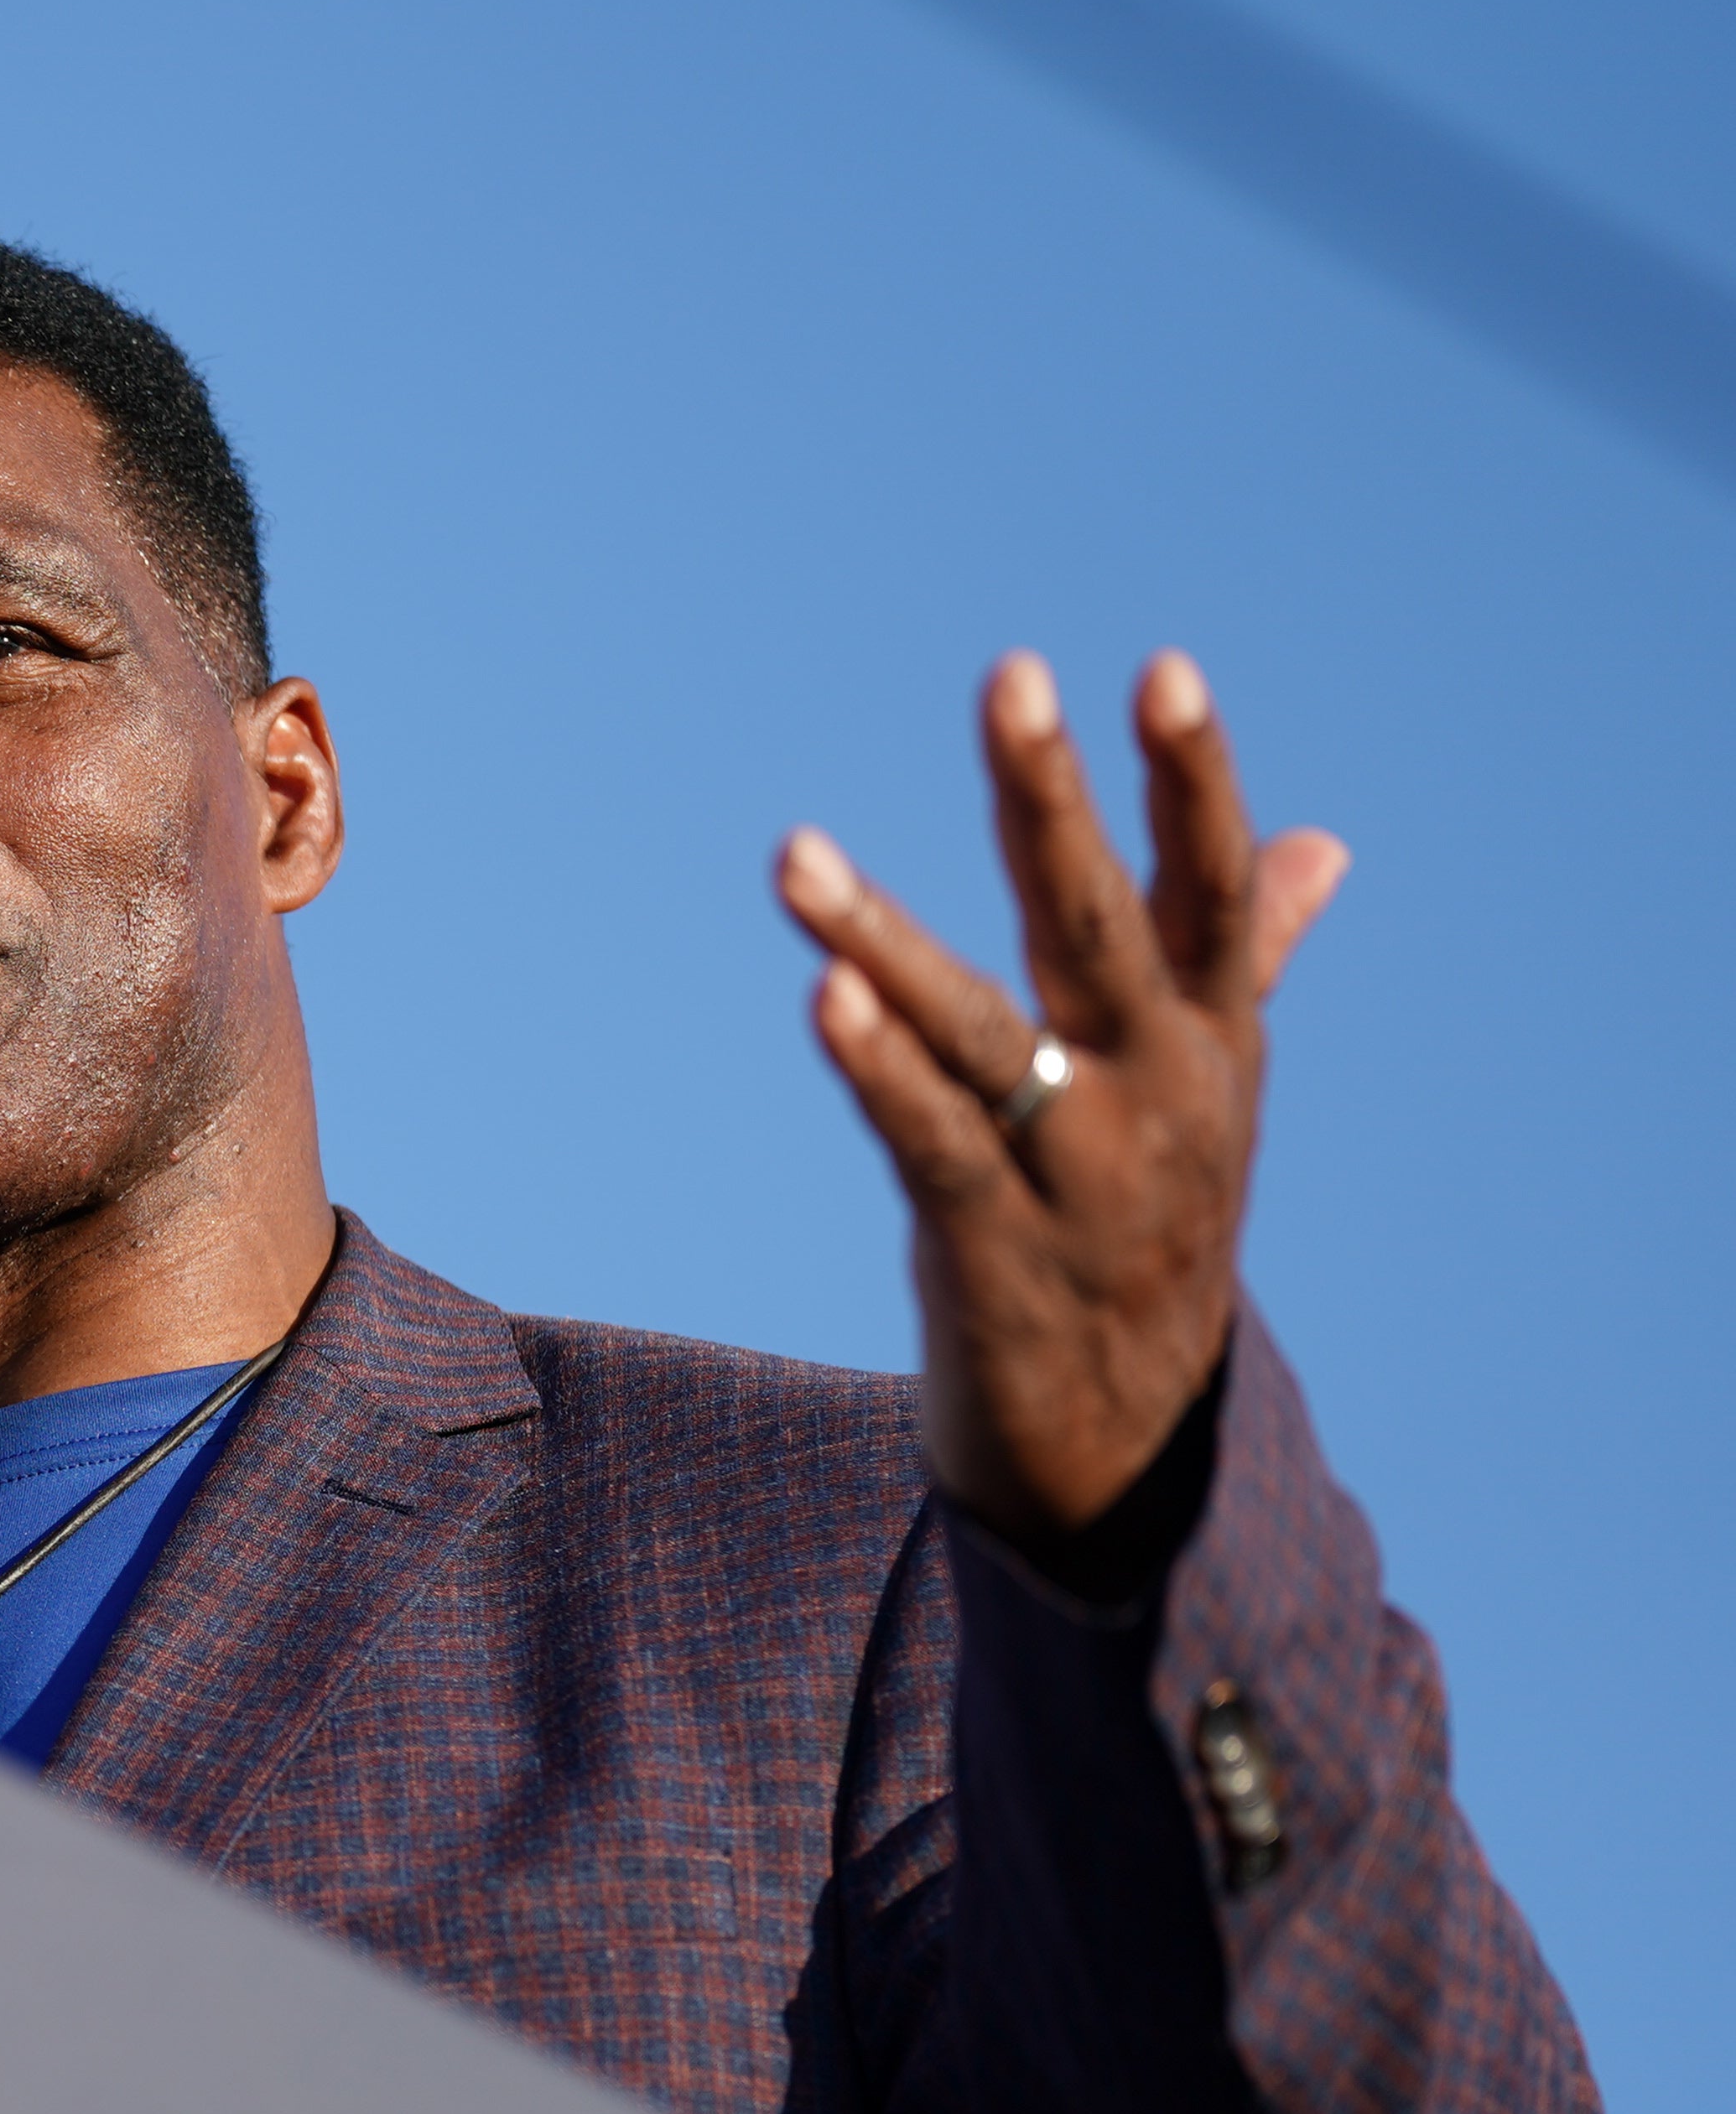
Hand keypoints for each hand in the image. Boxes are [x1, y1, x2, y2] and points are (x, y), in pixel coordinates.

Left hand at [778, 650, 1349, 1544]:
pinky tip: (822, 998)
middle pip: (1101, 927)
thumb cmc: (1152, 1229)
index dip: (1194, 782)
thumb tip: (1320, 847)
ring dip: (883, 940)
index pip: (1211, 889)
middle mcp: (1160, 1097)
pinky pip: (930, 1146)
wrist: (1132, 1445)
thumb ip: (1248, 960)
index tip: (1163, 668)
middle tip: (1011, 677)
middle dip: (1053, 802)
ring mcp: (1080, 1179)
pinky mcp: (992, 1254)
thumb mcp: (1212, 1092)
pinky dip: (877, 1073)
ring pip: (980, 1035)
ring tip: (794, 854)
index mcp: (1211, 1042)